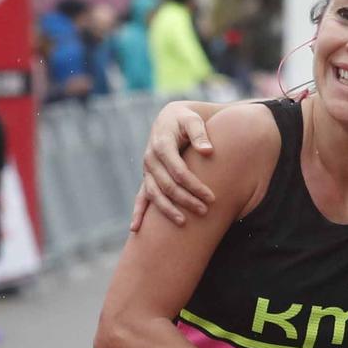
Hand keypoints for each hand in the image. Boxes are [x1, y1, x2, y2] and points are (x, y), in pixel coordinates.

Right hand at [130, 102, 214, 231]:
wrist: (170, 118)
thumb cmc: (186, 120)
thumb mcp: (193, 120)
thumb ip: (200, 133)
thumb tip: (207, 151)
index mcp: (161, 144)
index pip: (178, 171)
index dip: (194, 185)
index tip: (212, 197)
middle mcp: (150, 159)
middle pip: (167, 185)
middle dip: (186, 200)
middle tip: (205, 211)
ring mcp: (147, 170)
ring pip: (154, 194)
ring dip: (168, 210)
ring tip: (183, 223)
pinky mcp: (147, 177)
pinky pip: (140, 197)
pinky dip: (138, 212)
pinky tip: (135, 229)